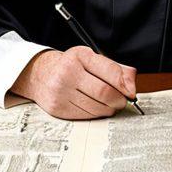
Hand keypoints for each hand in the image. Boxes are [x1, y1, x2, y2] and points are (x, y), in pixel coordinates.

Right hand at [11, 46, 137, 119]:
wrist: (40, 74)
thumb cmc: (71, 66)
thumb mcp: (91, 59)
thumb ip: (115, 69)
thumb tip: (131, 86)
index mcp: (80, 55)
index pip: (110, 71)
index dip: (125, 84)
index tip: (131, 92)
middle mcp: (68, 71)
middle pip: (104, 93)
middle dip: (118, 100)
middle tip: (121, 101)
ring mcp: (60, 91)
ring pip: (96, 107)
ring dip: (108, 109)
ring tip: (108, 104)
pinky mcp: (57, 108)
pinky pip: (86, 116)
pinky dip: (95, 114)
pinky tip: (95, 107)